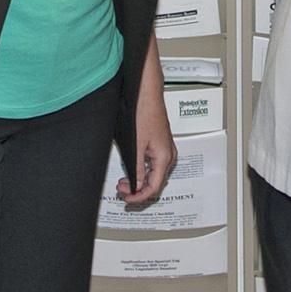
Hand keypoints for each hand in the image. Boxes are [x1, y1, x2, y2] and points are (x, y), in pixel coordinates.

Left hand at [117, 57, 175, 206]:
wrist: (146, 93)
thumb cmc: (144, 112)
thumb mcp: (136, 145)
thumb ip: (137, 168)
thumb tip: (135, 185)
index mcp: (165, 157)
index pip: (154, 187)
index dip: (139, 196)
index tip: (127, 198)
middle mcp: (168, 155)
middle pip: (155, 182)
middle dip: (138, 189)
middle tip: (122, 190)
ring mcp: (164, 149)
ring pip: (154, 174)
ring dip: (139, 181)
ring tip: (125, 181)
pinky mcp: (159, 144)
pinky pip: (153, 165)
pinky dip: (142, 171)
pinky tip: (132, 169)